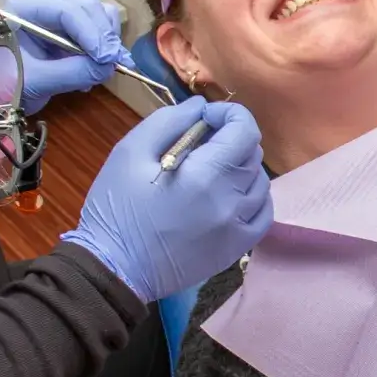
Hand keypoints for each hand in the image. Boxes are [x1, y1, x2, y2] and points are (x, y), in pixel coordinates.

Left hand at [3, 0, 133, 112]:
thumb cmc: (5, 83)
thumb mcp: (37, 80)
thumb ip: (72, 72)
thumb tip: (108, 67)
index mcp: (25, 7)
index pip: (67, 9)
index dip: (91, 32)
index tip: (106, 58)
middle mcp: (44, 2)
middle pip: (86, 6)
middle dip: (104, 34)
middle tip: (114, 63)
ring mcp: (58, 13)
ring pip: (96, 14)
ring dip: (107, 40)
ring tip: (103, 68)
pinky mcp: (69, 28)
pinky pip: (96, 29)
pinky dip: (104, 46)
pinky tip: (96, 69)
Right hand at [63, 101, 273, 303]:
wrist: (114, 269)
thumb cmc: (116, 208)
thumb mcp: (130, 152)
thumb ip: (168, 121)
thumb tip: (200, 107)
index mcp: (205, 175)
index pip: (245, 130)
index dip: (230, 114)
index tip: (206, 119)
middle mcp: (230, 201)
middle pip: (252, 154)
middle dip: (230, 140)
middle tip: (200, 145)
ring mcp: (236, 228)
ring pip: (260, 183)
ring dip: (242, 168)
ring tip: (212, 172)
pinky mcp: (236, 249)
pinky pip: (263, 215)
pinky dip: (254, 198)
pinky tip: (232, 195)